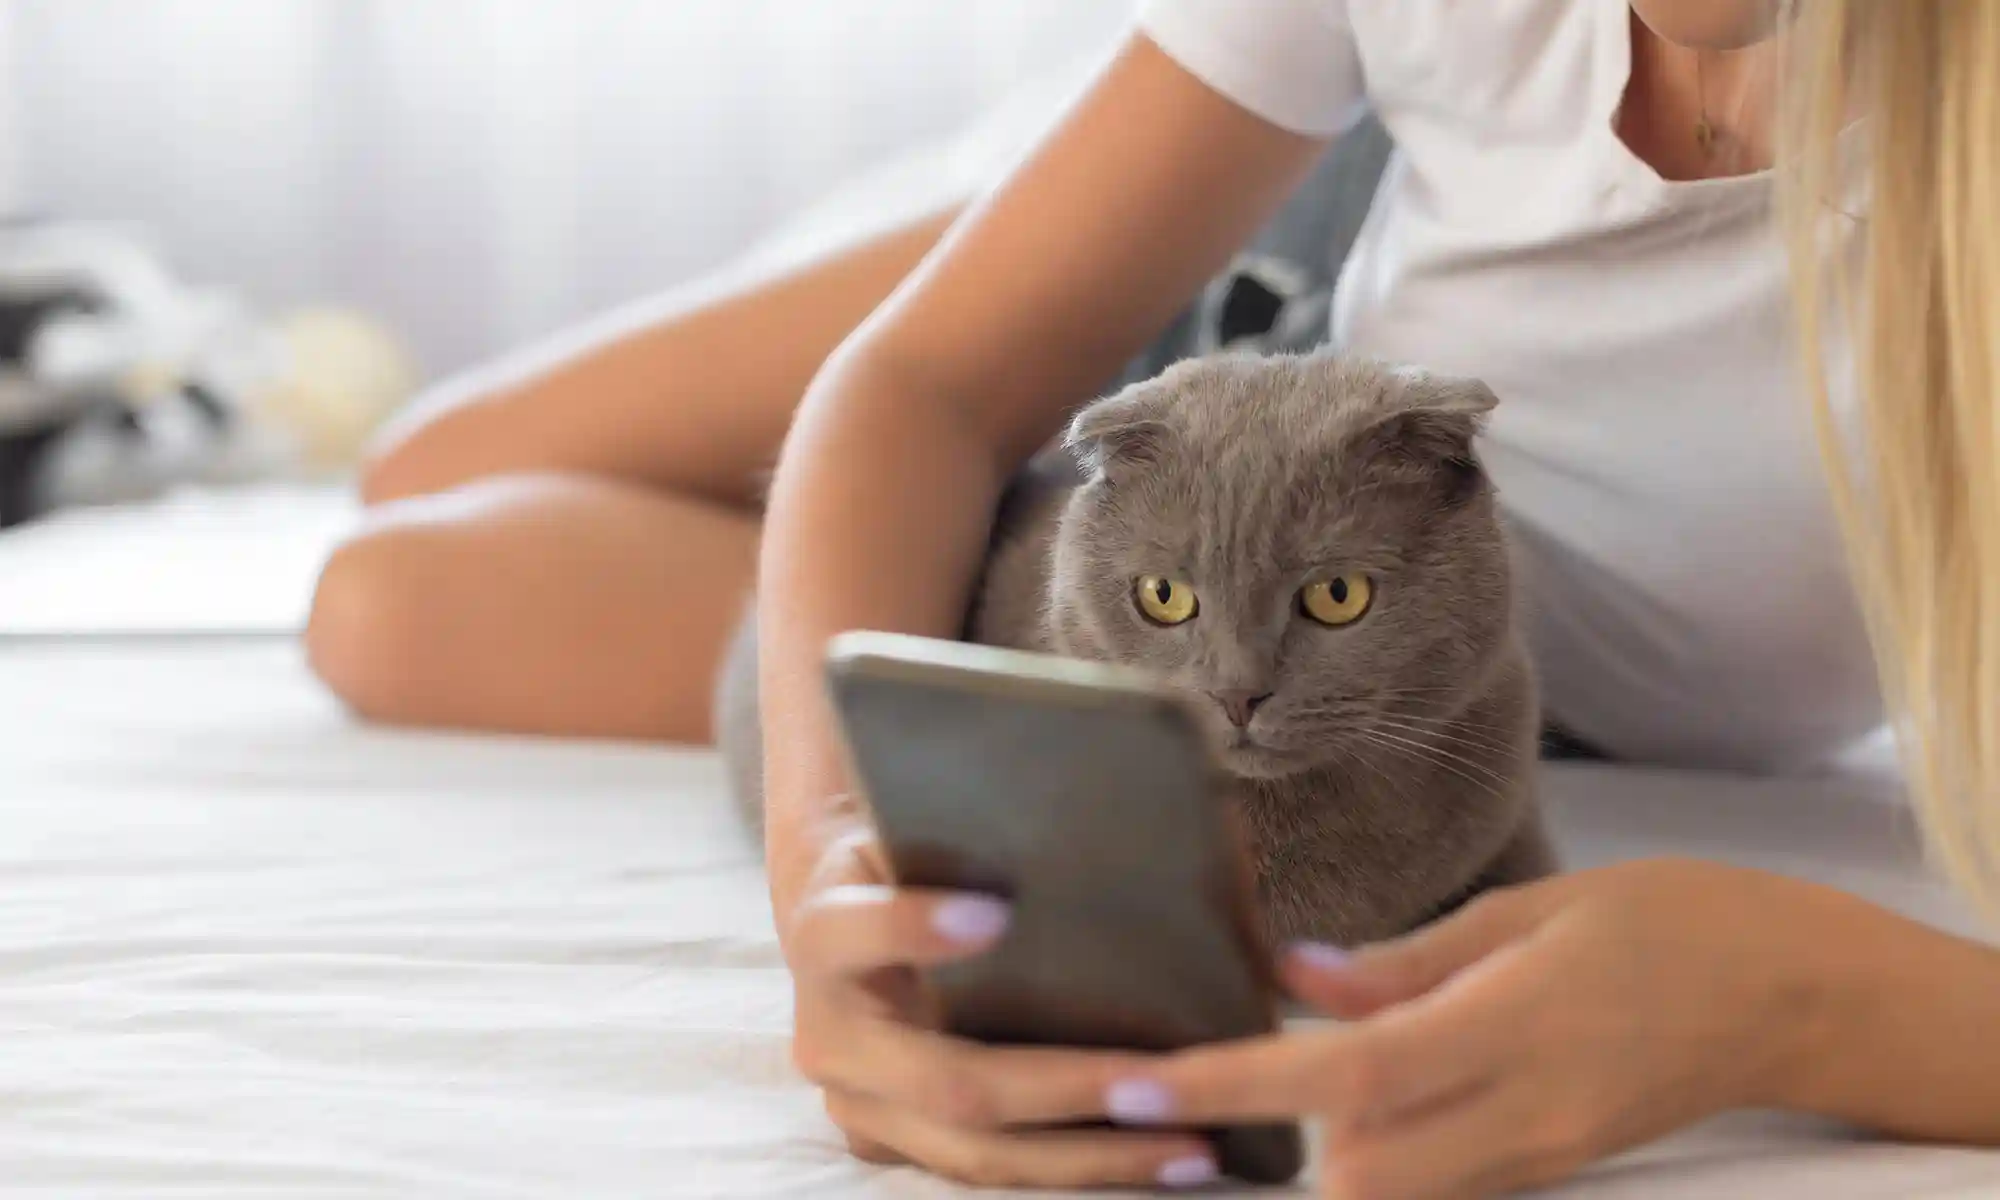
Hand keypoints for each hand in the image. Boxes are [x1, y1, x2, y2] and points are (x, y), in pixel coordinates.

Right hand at [781, 810, 1218, 1188]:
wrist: (844, 926)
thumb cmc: (907, 861)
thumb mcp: (912, 831)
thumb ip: (970, 837)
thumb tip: (1107, 810)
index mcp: (825, 937)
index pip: (856, 933)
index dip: (915, 926)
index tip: (996, 911)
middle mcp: (830, 1039)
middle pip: (948, 1082)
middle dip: (1064, 1088)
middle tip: (1159, 1080)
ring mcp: (861, 1108)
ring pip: (975, 1153)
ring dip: (1091, 1158)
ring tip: (1190, 1147)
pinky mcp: (895, 1146)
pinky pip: (989, 1171)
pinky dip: (1076, 1172)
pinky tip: (1156, 1155)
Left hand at [1101, 859, 1857, 1198]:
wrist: (1797, 998)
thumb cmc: (1674, 922)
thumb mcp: (1536, 910)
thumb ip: (1409, 958)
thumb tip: (1298, 975)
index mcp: (1511, 1029)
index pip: (1344, 1079)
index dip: (1232, 1086)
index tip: (1137, 1087)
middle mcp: (1523, 1115)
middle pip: (1355, 1179)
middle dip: (1279, 1140)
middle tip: (1227, 1069)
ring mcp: (1543, 1156)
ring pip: (1396, 1191)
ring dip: (1332, 1148)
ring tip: (1295, 1069)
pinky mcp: (1556, 1168)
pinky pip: (1445, 1181)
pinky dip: (1389, 1147)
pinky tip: (1377, 1086)